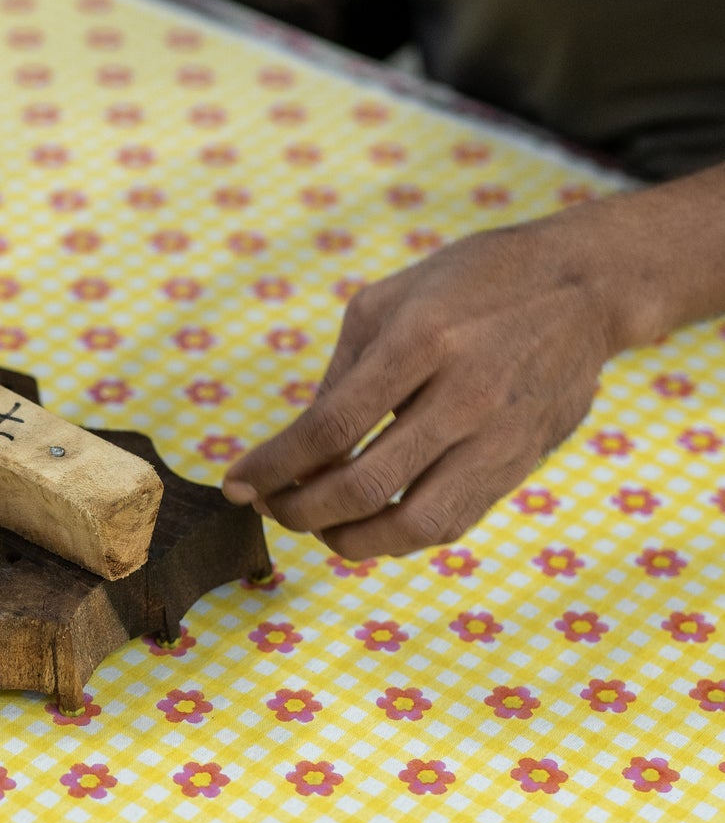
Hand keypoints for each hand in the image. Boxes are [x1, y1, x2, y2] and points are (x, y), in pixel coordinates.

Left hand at [222, 208, 642, 556]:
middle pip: (364, 485)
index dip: (275, 466)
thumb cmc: (473, 282)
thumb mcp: (389, 300)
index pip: (331, 428)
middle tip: (273, 509)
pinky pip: (453, 522)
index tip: (239, 484)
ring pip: (414, 525)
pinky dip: (402, 535)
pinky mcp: (520, 464)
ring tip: (320, 528)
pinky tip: (373, 522)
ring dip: (351, 541)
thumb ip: (341, 376)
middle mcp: (463, 396)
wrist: (583, 288)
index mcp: (421, 341)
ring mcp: (499, 437)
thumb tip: (297, 448)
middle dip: (301, 512)